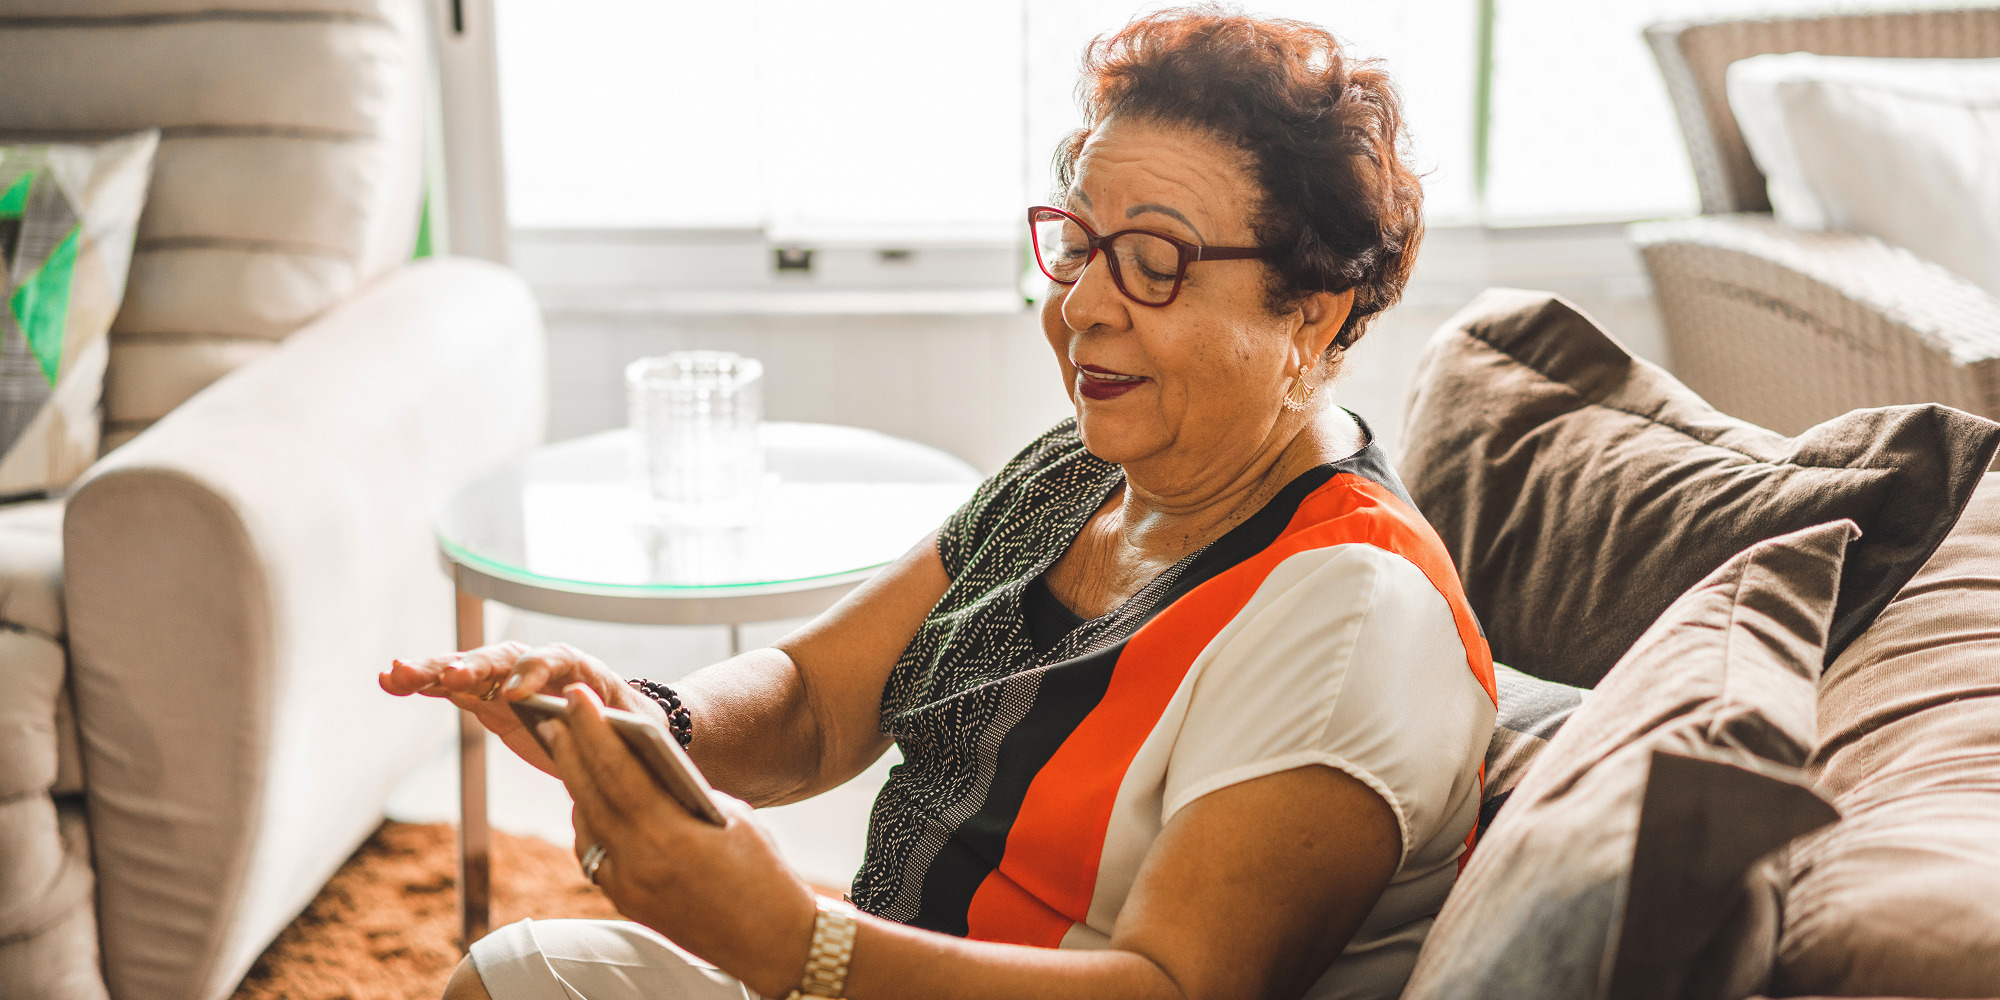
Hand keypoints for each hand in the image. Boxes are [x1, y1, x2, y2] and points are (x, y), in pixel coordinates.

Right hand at [378, 641, 662, 777]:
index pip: (557, 659)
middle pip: (504, 657)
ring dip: (434, 669)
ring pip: (470, 668)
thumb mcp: (634, 734)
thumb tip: (606, 731)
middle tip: (448, 677)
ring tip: (396, 674)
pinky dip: (425, 684)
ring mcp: (509, 679)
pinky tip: (391, 681)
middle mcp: (539, 666)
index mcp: (580, 670)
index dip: (535, 673)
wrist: (618, 729)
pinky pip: (454, 686)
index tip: (516, 694)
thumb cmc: (631, 731)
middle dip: (475, 666)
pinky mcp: (488, 698)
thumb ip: (616, 732)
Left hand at [542, 683, 816, 998]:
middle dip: (571, 750)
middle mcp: (640, 864)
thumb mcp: (730, 817)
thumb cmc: (763, 871)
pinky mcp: (626, 903)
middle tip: (555, 715)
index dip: (594, 731)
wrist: (772, 941)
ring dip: (577, 785)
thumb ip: (682, 792)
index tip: (576, 699)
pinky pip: (595, 853)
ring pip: (587, 825)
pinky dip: (590, 822)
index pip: (619, 772)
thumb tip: (645, 768)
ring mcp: (628, 888)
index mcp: (671, 836)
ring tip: (569, 750)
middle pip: (591, 796)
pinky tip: (591, 800)